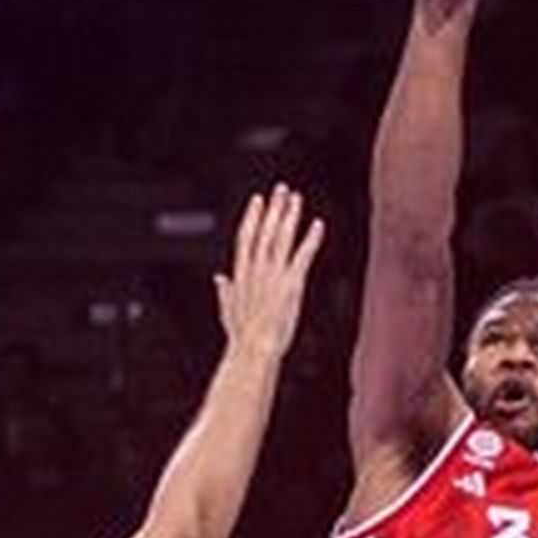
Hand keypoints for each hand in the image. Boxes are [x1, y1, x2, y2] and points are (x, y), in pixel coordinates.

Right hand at [215, 184, 324, 360]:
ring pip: (282, 238)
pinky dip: (311, 239)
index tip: (258, 200)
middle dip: (273, 208)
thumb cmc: (242, 336)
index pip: (246, 237)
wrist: (253, 349)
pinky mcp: (291, 283)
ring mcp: (273, 275)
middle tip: (282, 189)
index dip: (253, 216)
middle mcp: (256, 269)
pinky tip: (318, 224)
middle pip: (265, 231)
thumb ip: (224, 290)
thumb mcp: (228, 310)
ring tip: (297, 199)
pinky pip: (303, 255)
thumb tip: (219, 277)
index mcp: (241, 273)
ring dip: (290, 216)